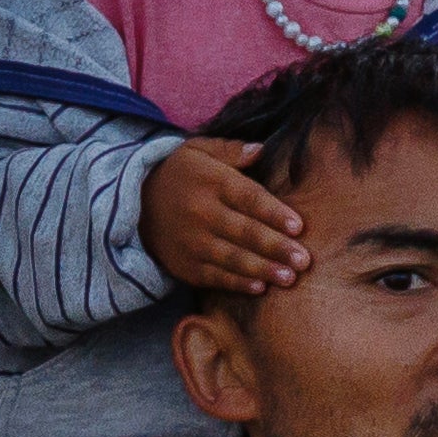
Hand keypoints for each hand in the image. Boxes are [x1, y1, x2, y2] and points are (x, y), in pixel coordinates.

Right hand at [141, 137, 310, 300]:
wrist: (132, 203)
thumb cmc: (178, 174)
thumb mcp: (198, 150)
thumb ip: (230, 150)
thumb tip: (261, 149)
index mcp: (210, 181)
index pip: (248, 198)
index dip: (274, 213)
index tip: (299, 227)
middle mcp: (200, 212)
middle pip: (245, 232)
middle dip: (276, 247)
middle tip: (304, 260)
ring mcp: (191, 242)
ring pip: (233, 258)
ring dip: (263, 269)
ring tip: (289, 278)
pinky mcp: (184, 265)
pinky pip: (215, 277)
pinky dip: (238, 283)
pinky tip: (260, 287)